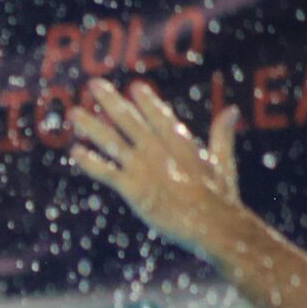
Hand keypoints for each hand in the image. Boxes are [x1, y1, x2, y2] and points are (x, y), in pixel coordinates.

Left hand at [71, 80, 248, 259]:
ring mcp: (143, 167)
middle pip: (129, 120)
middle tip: (94, 85)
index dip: (146, 101)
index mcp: (181, 142)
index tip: (134, 87)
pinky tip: (74, 151)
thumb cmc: (221, 198)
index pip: (160, 115)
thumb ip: (222, 134)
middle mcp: (158, 149)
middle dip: (111, 102)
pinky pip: (105, 171)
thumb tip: (233, 110)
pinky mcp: (132, 187)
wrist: (211, 223)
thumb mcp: (223, 161)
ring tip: (73, 112)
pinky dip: (89, 161)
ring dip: (91, 126)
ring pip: (111, 141)